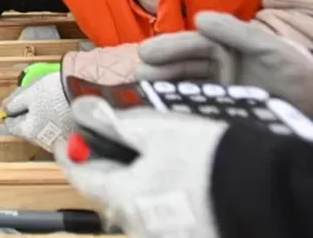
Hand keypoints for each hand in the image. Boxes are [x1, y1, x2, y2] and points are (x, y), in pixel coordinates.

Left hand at [2, 71, 71, 150]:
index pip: (12, 126)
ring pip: (44, 131)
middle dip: (27, 115)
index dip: (10, 113)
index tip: (11, 105)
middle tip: (31, 99)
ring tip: (48, 102)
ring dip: (42, 119)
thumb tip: (5, 109)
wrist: (89, 93)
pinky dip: (56, 122)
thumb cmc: (56, 92)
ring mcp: (60, 142)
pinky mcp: (74, 139)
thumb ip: (14, 102)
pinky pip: (59, 131)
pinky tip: (60, 109)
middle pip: (28, 129)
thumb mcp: (29, 92)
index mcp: (30, 132)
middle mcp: (44, 142)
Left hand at [56, 96, 223, 237]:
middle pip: (108, 193)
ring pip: (136, 204)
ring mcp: (164, 236)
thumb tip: (80, 109)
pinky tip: (171, 177)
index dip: (70, 154)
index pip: (81, 178)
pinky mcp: (190, 237)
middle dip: (104, 166)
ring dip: (133, 181)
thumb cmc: (208, 161)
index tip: (65, 140)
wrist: (267, 194)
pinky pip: (162, 215)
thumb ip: (114, 122)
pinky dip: (158, 195)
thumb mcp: (156, 130)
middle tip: (104, 142)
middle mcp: (139, 227)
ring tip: (142, 155)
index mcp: (123, 201)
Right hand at [136, 11, 312, 115]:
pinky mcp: (222, 113)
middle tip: (138, 75)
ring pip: (184, 87)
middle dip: (158, 69)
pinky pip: (195, 108)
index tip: (145, 53)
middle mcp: (218, 67)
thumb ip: (238, 32)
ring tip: (143, 93)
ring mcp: (219, 91)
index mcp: (226, 47)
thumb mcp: (272, 48)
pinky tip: (165, 112)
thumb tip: (198, 20)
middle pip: (181, 66)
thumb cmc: (300, 74)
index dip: (168, 48)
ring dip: (163, 89)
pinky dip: (178, 108)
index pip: (191, 45)